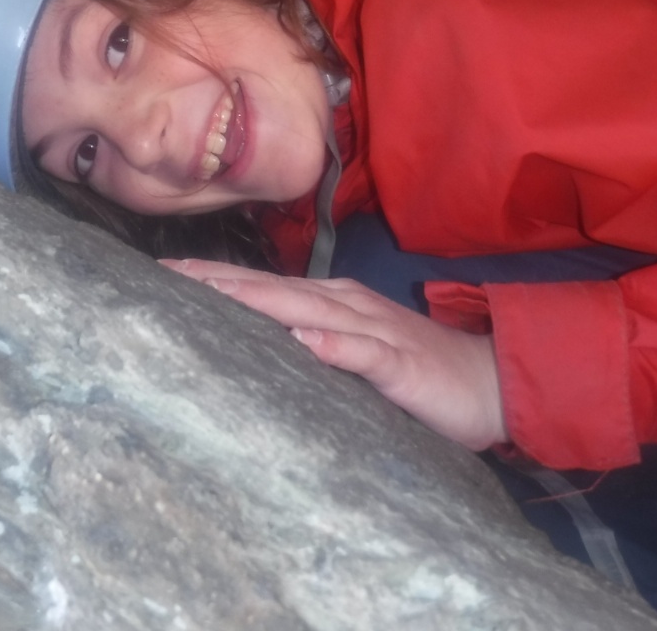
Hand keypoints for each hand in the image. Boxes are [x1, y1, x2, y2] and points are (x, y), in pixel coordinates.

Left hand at [163, 259, 506, 450]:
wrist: (491, 381)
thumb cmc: (418, 373)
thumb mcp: (356, 355)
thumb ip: (314, 345)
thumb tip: (258, 345)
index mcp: (333, 304)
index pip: (263, 289)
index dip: (216, 281)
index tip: (165, 275)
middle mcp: (348, 305)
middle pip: (273, 290)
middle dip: (220, 281)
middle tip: (167, 274)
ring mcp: (375, 331)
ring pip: (309, 309)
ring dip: (261, 300)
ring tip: (214, 292)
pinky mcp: (401, 363)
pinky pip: (366, 352)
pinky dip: (337, 343)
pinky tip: (309, 339)